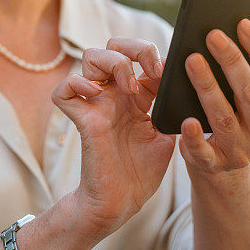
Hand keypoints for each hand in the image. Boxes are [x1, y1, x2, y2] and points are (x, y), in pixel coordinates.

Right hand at [51, 38, 175, 236]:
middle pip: (113, 46)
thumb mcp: (165, 134)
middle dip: (134, 48)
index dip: (154, 58)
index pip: (139, 56)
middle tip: (151, 69)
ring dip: (114, 63)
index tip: (168, 74)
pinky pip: (63, 91)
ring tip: (131, 88)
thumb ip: (169, 109)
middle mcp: (114, 94)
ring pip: (90, 57)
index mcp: (135, 96)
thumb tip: (186, 86)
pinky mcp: (82, 120)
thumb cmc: (141, 173)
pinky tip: (97, 95)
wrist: (121, 203)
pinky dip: (76, 84)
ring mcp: (96, 105)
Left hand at [179, 18, 249, 173]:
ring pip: (223, 116)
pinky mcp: (214, 164)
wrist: (218, 164)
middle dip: (232, 61)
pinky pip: (203, 151)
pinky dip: (195, 136)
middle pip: (249, 92)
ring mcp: (240, 150)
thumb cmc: (235, 117)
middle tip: (213, 35)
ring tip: (192, 60)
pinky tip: (187, 120)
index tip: (242, 23)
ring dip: (208, 86)